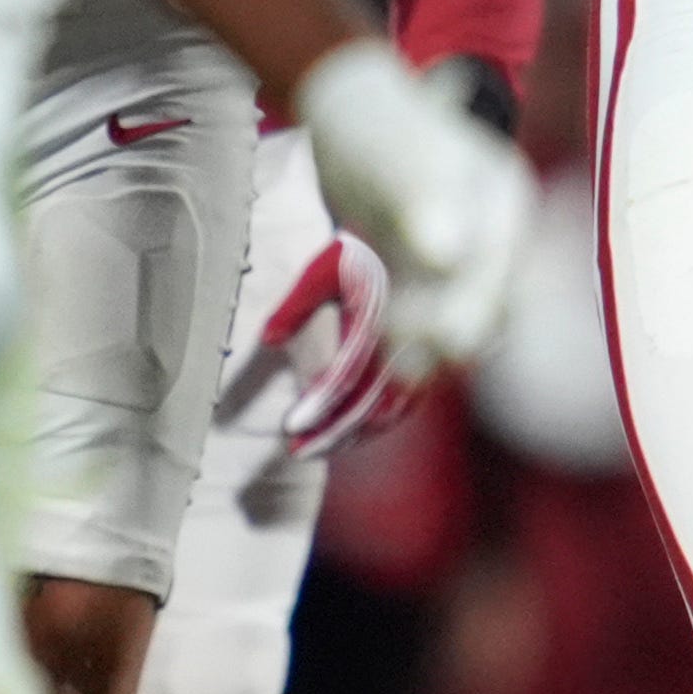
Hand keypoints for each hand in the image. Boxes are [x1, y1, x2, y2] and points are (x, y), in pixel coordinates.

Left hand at [226, 228, 405, 462]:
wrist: (407, 243)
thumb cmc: (355, 255)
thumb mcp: (320, 268)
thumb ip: (295, 304)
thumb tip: (269, 340)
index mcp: (374, 320)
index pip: (344, 377)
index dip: (317, 406)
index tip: (290, 427)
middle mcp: (400, 343)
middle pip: (366, 404)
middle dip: (330, 433)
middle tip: (297, 450)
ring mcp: (417, 356)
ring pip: (387, 412)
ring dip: (351, 434)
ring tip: (315, 447)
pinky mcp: (424, 364)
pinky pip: (402, 406)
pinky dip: (374, 425)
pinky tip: (349, 433)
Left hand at [290, 39, 530, 380]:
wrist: (350, 109)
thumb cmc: (379, 125)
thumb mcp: (401, 156)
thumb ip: (425, 200)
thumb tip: (447, 256)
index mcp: (506, 198)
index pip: (503, 266)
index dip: (476, 304)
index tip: (440, 334)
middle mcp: (495, 228)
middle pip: (490, 296)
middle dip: (454, 327)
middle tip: (412, 353)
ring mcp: (462, 249)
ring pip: (459, 311)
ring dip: (432, 338)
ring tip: (397, 356)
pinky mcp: (426, 266)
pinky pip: (427, 309)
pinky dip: (411, 332)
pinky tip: (391, 350)